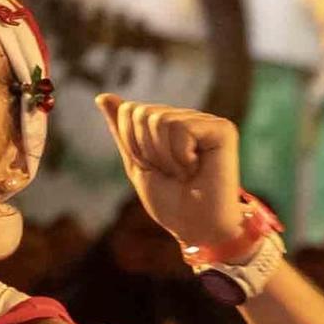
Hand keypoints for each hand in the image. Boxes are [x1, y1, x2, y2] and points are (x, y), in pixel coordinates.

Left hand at [96, 97, 242, 248]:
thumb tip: (102, 96)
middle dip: (147, 150)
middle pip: (142, 113)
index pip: (130, 111)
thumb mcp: (136, 164)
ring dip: (165, 157)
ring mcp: (205, 121)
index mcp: (168, 124)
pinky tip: (197, 168)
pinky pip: (181, 128)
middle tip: (170, 172)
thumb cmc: (170, 201)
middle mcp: (187, 117)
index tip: (153, 168)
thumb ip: (122, 130)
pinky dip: (181, 156)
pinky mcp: (222, 129)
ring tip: (184, 173)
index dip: (132, 145)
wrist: (196, 227)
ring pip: (160, 120)